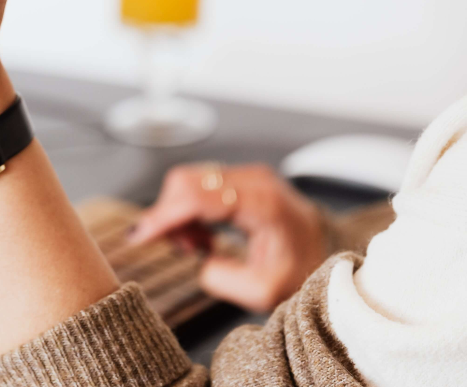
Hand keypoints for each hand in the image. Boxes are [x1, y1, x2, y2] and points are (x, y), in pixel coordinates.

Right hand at [128, 163, 328, 311]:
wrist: (327, 255)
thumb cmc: (303, 272)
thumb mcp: (264, 292)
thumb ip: (223, 278)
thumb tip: (200, 260)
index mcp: (263, 203)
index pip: (197, 197)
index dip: (163, 216)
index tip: (139, 237)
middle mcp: (255, 180)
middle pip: (186, 182)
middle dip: (170, 217)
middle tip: (187, 251)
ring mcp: (248, 175)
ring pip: (188, 181)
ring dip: (180, 215)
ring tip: (201, 247)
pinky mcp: (242, 178)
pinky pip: (199, 185)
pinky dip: (191, 211)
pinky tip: (207, 236)